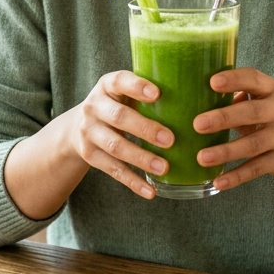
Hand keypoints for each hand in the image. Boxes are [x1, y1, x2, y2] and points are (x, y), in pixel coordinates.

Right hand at [64, 70, 173, 199]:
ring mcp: (89, 132)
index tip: (157, 94)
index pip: (119, 81)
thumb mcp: (125, 92)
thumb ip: (149, 92)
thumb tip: (194, 97)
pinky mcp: (90, 155)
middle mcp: (94, 106)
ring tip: (164, 167)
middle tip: (170, 140)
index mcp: (107, 85)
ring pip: (115, 146)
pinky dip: (133, 182)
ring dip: (141, 158)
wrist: (78, 126)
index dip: (136, 87)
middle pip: (118, 117)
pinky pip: (113, 170)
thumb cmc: (118, 104)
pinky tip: (150, 191)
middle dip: (145, 129)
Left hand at [193, 68, 273, 190]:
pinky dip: (236, 176)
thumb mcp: (258, 100)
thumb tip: (197, 98)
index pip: (253, 79)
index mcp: (271, 89)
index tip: (212, 82)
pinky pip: (256, 169)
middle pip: (252, 113)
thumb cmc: (266, 115)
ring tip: (201, 157)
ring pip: (253, 145)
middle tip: (198, 124)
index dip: (234, 79)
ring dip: (226, 152)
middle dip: (224, 118)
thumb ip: (234, 97)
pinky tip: (218, 182)